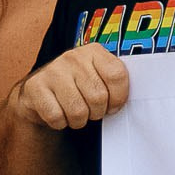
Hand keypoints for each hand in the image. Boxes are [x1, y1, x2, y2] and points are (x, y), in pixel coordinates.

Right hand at [11, 46, 129, 131]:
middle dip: (97, 112)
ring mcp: (52, 71)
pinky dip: (60, 123)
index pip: (117, 76)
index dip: (119, 97)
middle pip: (98, 97)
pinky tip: (59, 113)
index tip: (113, 104)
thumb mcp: (100, 77)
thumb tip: (139, 97)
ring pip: (78, 110)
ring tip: (76, 112)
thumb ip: (116, 82)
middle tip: (91, 110)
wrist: (40, 93)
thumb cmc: (79, 87)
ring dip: (79, 120)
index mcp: (95, 51)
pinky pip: (56, 117)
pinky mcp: (35, 88)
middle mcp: (73, 57)